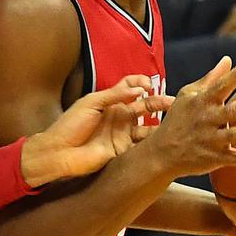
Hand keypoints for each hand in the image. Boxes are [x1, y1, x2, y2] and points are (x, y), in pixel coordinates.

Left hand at [21, 75, 173, 185]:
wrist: (60, 152)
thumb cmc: (71, 124)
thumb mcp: (92, 102)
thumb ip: (116, 94)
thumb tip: (139, 88)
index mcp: (111, 102)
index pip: (131, 87)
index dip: (141, 83)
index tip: (149, 84)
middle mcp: (120, 117)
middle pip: (144, 107)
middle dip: (159, 103)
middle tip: (173, 103)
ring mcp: (123, 135)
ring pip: (147, 127)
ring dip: (161, 124)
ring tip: (175, 122)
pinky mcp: (124, 151)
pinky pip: (142, 146)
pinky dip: (153, 143)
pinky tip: (164, 140)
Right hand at [145, 57, 235, 177]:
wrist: (161, 153)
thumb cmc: (177, 119)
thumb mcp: (188, 96)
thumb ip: (210, 79)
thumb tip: (228, 60)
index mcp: (201, 102)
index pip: (219, 87)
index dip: (233, 77)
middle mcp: (207, 120)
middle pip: (233, 111)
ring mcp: (211, 141)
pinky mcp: (215, 159)